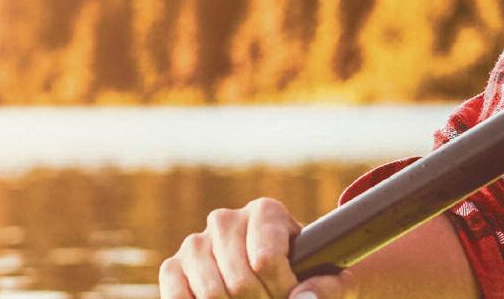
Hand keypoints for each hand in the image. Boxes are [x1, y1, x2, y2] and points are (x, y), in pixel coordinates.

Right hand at [159, 197, 348, 298]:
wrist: (278, 277)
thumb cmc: (306, 278)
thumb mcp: (331, 280)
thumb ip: (329, 287)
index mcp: (265, 212)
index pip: (266, 258)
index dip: (283, 289)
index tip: (295, 296)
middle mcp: (225, 220)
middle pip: (240, 281)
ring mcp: (195, 243)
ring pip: (212, 292)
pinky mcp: (173, 267)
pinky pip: (177, 296)